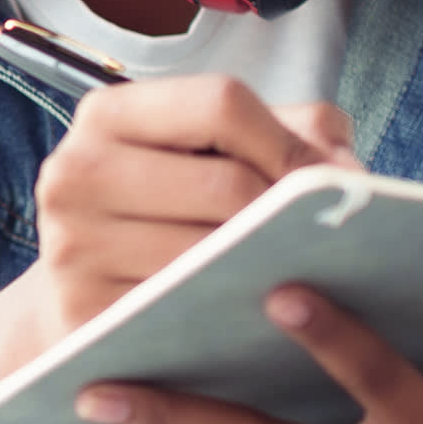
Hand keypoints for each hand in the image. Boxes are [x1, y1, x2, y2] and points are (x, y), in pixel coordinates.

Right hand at [0, 79, 351, 423]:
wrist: (86, 292)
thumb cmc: (177, 210)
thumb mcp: (220, 151)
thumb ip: (296, 137)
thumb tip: (352, 181)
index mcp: (107, 114)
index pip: (221, 103)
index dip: (289, 143)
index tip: (325, 184)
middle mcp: (73, 173)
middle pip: (227, 186)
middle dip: (290, 218)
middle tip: (325, 244)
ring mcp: (70, 249)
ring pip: (212, 257)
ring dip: (272, 273)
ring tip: (299, 278)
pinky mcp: (82, 317)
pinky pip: (187, 318)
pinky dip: (235, 320)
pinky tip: (259, 318)